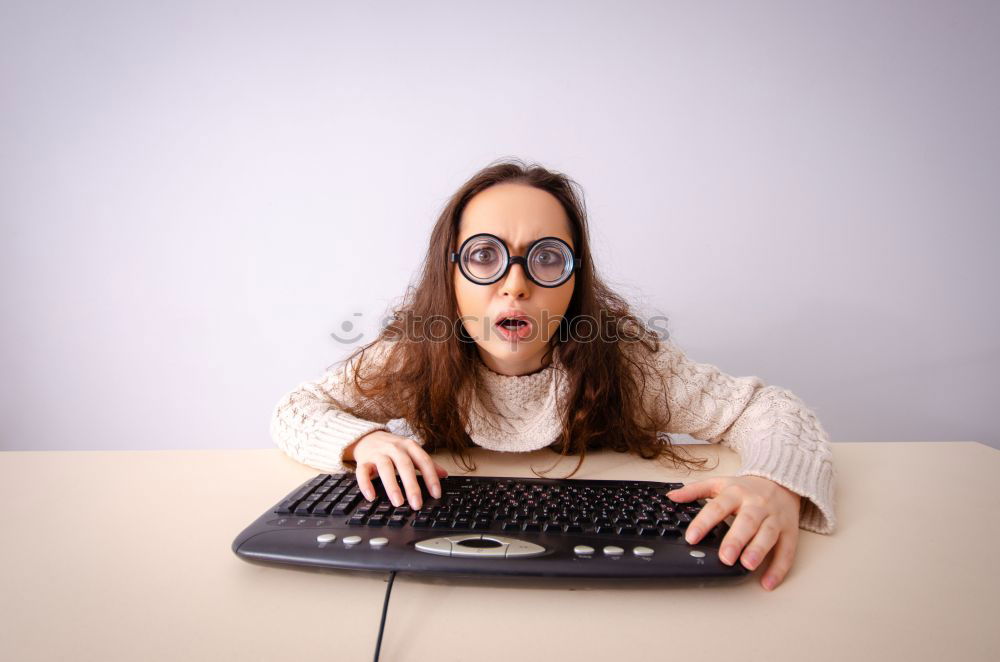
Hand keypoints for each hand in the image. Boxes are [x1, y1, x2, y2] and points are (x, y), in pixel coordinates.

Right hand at [347, 430, 448, 509]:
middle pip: (405, 465)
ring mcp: (378, 453)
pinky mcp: (363, 460)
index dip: (431, 477)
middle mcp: (394, 448)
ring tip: (398, 502)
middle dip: (412, 486)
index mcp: (409, 446)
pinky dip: (366, 484)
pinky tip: (371, 497)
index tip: (436, 494)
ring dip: (392, 486)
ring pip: (385, 468)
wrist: (368, 437)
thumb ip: (426, 463)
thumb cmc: (393, 448)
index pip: (423, 461)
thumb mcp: (411, 451)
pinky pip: (362, 472)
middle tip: (417, 503)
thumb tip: (444, 475)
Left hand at [666, 475, 802, 590]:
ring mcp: (775, 518)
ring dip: (758, 550)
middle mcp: (756, 505)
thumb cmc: (747, 487)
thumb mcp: (720, 483)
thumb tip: (671, 496)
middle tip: (725, 557)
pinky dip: (779, 568)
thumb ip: (695, 490)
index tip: (692, 538)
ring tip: (747, 565)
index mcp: (736, 493)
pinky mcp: (790, 531)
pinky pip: (787, 551)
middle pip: (747, 522)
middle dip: (736, 539)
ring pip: (768, 535)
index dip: (704, 522)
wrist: (782, 480)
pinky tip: (768, 582)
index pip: (718, 507)